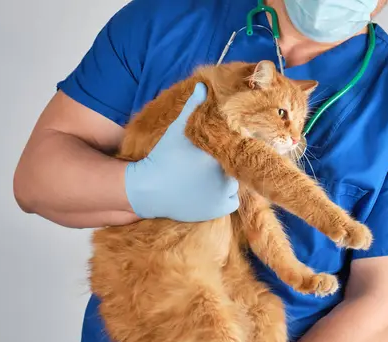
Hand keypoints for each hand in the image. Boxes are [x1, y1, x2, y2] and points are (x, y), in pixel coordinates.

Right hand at [125, 83, 238, 221]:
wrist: (149, 189)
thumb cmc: (163, 157)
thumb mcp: (176, 130)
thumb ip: (192, 108)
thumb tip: (202, 85)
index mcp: (217, 155)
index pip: (238, 150)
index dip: (231, 150)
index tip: (218, 153)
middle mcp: (224, 176)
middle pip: (236, 168)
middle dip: (226, 166)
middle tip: (208, 166)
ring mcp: (221, 195)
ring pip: (234, 185)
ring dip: (226, 182)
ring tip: (207, 179)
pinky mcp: (217, 210)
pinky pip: (231, 202)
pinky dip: (223, 198)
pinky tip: (208, 192)